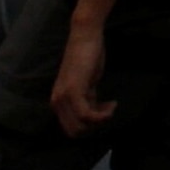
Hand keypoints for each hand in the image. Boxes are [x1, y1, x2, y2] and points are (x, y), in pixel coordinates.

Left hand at [52, 20, 116, 135]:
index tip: (103, 111)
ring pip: (80, 126)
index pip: (70, 128)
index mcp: (58, 101)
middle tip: (107, 110)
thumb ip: (86, 99)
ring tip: (111, 106)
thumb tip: (93, 115)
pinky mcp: (73, 91)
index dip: (89, 125)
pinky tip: (112, 104)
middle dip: (94, 126)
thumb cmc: (87, 57)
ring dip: (100, 120)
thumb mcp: (86, 83)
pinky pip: (87, 115)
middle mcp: (57, 102)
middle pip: (75, 131)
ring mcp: (63, 97)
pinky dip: (102, 115)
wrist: (85, 37)